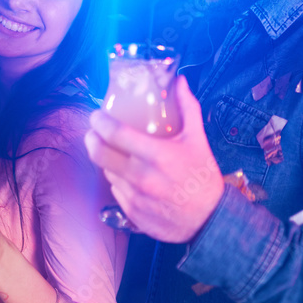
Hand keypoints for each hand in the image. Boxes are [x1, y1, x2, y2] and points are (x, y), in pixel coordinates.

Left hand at [85, 76, 223, 242]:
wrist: (210, 220)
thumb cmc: (203, 177)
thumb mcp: (198, 140)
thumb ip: (188, 108)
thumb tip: (180, 81)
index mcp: (157, 155)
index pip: (115, 133)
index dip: (99, 121)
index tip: (97, 115)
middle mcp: (142, 177)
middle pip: (99, 154)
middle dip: (91, 138)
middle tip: (93, 131)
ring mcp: (134, 197)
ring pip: (106, 172)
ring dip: (105, 160)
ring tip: (112, 151)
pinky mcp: (131, 213)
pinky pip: (115, 190)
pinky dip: (117, 179)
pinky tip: (125, 174)